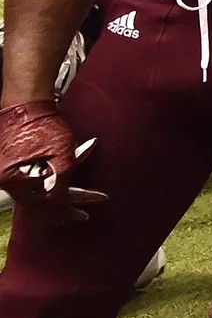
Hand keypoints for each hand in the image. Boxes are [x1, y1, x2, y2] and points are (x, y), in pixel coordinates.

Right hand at [0, 101, 101, 218]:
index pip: (48, 200)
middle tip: (83, 214)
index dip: (74, 202)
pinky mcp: (12, 166)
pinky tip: (62, 187)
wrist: (26, 104)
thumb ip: (62, 180)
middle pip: (39, 201)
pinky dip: (48, 185)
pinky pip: (31, 182)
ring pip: (35, 193)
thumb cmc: (42, 126)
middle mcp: (8, 180)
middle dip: (64, 207)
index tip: (97, 200)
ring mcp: (8, 173)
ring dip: (57, 198)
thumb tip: (62, 200)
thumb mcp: (61, 155)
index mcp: (16, 180)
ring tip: (74, 205)